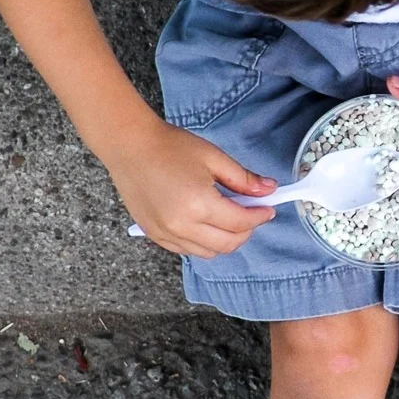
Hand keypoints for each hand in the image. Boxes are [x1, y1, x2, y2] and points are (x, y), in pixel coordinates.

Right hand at [105, 116, 276, 257]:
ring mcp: (166, 233)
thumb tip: (269, 190)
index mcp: (199, 205)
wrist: (129, 146)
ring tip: (226, 217)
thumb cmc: (169, 147)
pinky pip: (187, 250)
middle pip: (227, 244)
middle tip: (251, 213)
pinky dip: (202, 242)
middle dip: (246, 231)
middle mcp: (181, 226)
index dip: (260, 216)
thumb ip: (243, 179)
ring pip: (208, 252)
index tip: (267, 208)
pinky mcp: (154, 235)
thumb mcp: (213, 158)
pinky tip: (204, 222)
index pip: (241, 223)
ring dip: (224, 239)